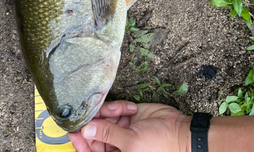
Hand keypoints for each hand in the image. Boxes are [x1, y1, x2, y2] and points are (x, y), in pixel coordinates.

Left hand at [68, 101, 191, 151]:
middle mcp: (113, 144)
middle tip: (97, 110)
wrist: (181, 131)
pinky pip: (114, 108)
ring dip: (109, 111)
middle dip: (95, 120)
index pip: (89, 150)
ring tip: (121, 110)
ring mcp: (119, 129)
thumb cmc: (159, 146)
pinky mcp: (126, 115)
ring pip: (102, 117)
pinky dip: (119, 106)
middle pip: (94, 131)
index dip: (79, 140)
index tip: (73, 128)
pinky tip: (131, 108)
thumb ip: (107, 134)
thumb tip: (85, 130)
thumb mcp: (131, 144)